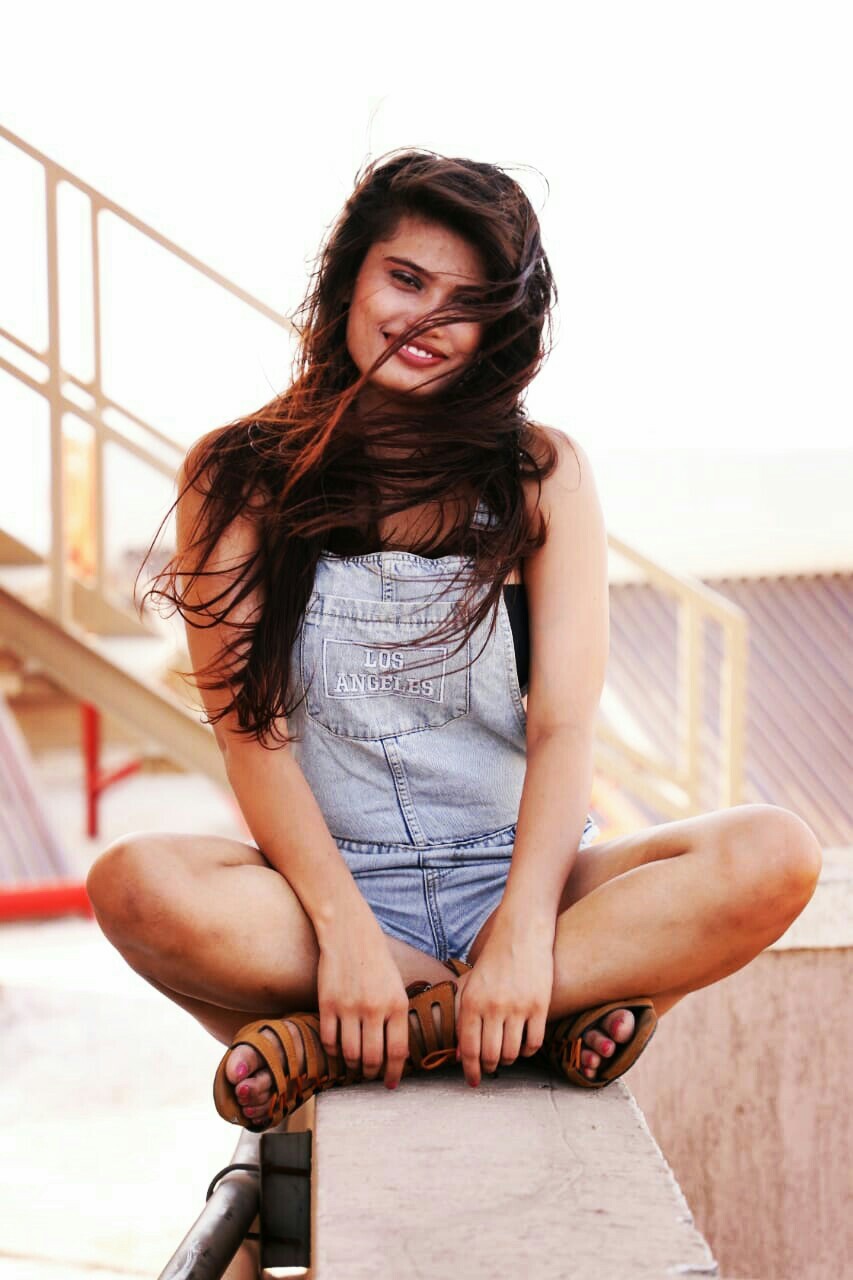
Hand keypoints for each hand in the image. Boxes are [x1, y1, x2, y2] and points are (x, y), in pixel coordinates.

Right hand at [316, 906, 410, 1089]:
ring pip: (350, 1054)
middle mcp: (375, 1008)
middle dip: (371, 1073)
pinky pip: (329, 1040)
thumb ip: (397, 1017)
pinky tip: (336, 1048)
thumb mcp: (397, 986)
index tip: (389, 1084)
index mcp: (397, 1004)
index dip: (393, 1073)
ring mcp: (349, 1007)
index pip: (397, 1052)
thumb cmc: (376, 962)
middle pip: (372, 1058)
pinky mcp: (327, 1003)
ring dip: (352, 1064)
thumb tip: (397, 1054)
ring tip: (354, 1063)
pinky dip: (332, 1051)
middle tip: (369, 1074)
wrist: (349, 933)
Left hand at [454, 916, 555, 1086]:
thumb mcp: (471, 984)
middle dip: (488, 1067)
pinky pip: (534, 1043)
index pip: (468, 1048)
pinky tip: (524, 1046)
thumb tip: (459, 1053)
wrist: (522, 934)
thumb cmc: (494, 960)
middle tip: (490, 1068)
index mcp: (471, 1001)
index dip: (470, 1070)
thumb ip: (463, 1016)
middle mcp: (492, 1007)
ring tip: (506, 1054)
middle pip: (490, 1055)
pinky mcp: (539, 1006)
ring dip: (508, 1059)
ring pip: (512, 1052)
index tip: (472, 1081)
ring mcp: (517, 1007)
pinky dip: (528, 1050)